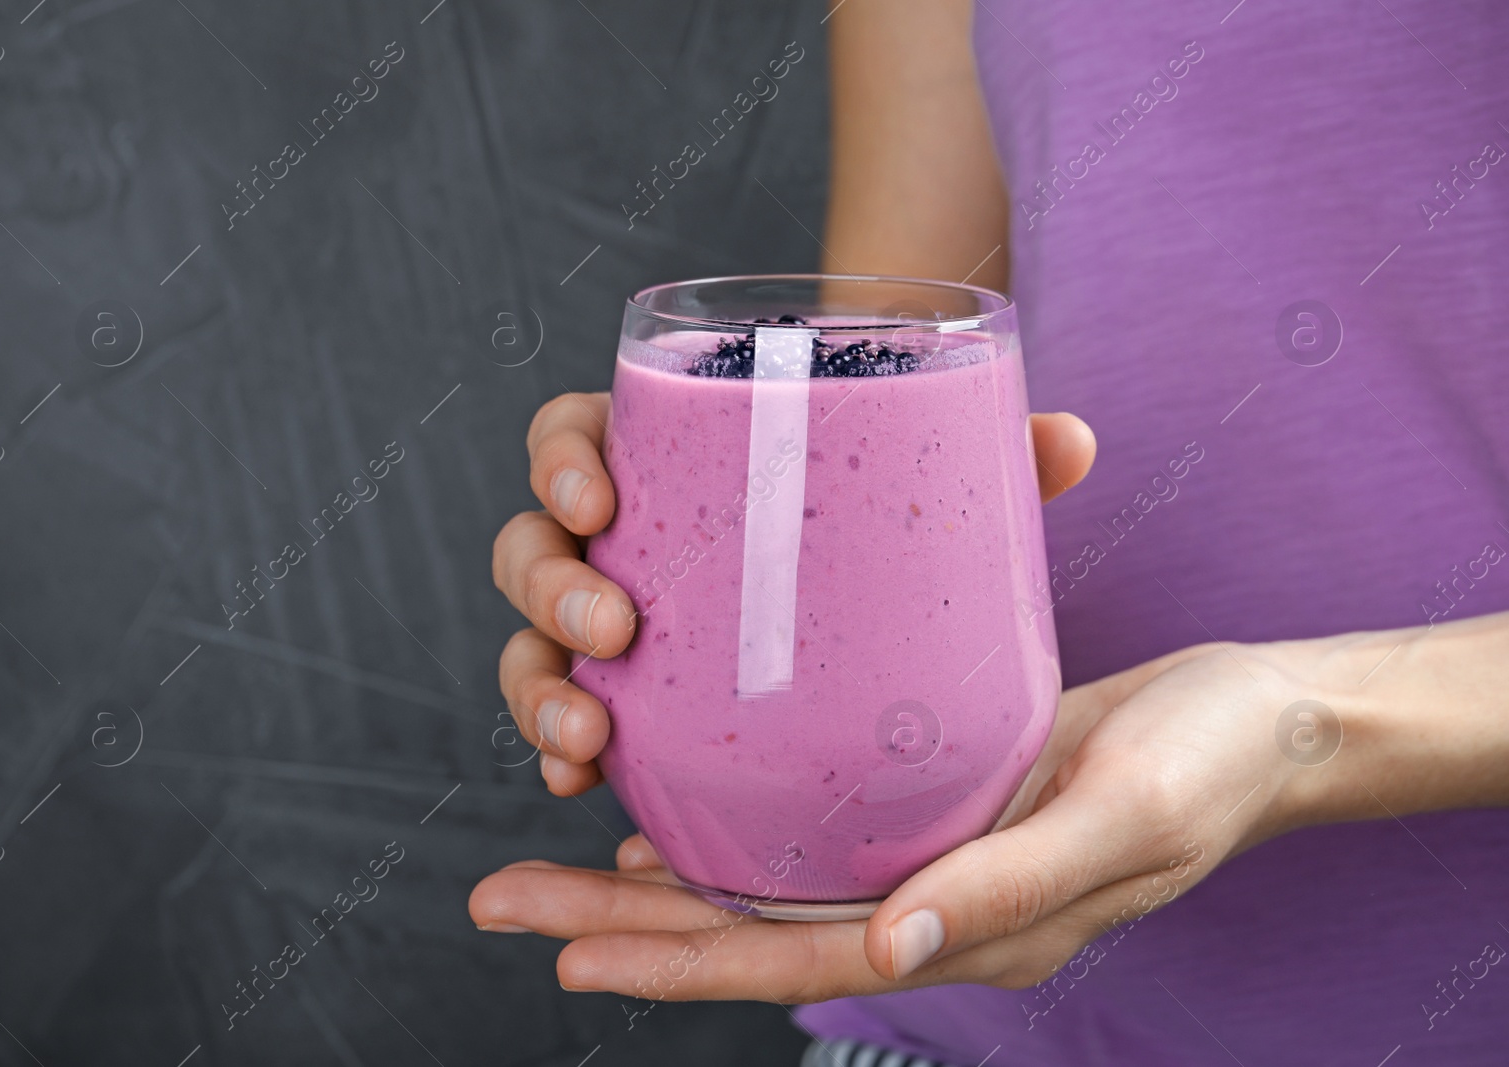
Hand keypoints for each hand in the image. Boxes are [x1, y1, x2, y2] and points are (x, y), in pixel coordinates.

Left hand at [469, 640, 1332, 1001]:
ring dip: (657, 879)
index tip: (564, 945)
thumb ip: (1002, 890)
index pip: (788, 959)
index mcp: (966, 936)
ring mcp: (925, 863)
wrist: (1262, 722)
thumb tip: (882, 960)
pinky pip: (810, 835)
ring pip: (765, 883)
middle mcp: (927, 912)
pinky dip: (731, 832)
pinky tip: (671, 814)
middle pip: (746, 928)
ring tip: (555, 867)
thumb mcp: (1116, 820)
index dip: (674, 957)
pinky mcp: (931, 806)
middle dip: (620, 921)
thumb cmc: (1207, 767)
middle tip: (506, 897)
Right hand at [491, 390, 1097, 794]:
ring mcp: (614, 626)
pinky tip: (581, 784)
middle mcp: (625, 543)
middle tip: (613, 627)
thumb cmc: (883, 539)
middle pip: (533, 544)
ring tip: (587, 737)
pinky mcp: (627, 703)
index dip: (560, 460)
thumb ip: (993, 467)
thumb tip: (1073, 440)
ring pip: (534, 642)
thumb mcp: (932, 505)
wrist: (872, 629)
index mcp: (670, 460)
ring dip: (538, 687)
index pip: (574, 434)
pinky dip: (559, 752)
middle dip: (549, 586)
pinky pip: (566, 721)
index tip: (601, 499)